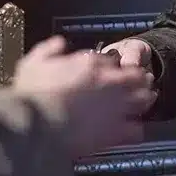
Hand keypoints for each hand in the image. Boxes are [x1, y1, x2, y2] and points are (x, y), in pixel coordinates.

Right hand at [11, 37, 156, 156]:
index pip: (111, 60)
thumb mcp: (33, 62)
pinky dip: (136, 129)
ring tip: (144, 101)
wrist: (34, 127)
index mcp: (90, 64)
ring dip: (145, 99)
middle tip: (137, 84)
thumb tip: (60, 43)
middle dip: (138, 79)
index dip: (111, 66)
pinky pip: (137, 130)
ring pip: (143, 100)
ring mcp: (115, 107)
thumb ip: (49, 50)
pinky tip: (130, 130)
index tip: (107, 72)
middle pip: (135, 77)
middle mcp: (108, 83)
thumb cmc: (30, 94)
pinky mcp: (115, 133)